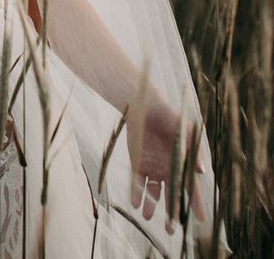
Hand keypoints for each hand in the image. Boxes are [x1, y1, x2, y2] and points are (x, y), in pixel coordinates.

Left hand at [126, 100, 206, 234]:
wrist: (145, 106)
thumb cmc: (169, 116)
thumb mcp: (184, 131)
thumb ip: (192, 150)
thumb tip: (200, 171)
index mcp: (182, 165)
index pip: (191, 189)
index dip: (196, 204)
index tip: (199, 220)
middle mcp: (168, 170)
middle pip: (172, 196)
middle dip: (172, 213)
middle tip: (171, 230)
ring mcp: (153, 168)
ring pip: (153, 193)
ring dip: (151, 206)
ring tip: (148, 218)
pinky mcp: (137, 163)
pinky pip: (137, 182)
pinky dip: (137, 193)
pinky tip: (136, 204)